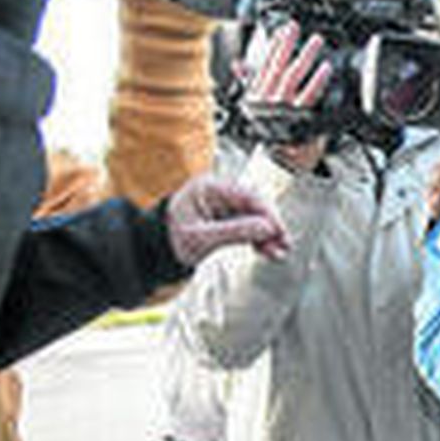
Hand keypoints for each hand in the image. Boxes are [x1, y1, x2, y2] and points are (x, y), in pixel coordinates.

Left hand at [167, 174, 288, 265]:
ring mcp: (223, 206)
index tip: (280, 232)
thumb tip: (267, 228)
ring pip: (255, 218)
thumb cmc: (170, 240)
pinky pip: (249, 227)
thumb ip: (234, 232)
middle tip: (283, 245)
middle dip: (271, 227)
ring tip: (278, 253)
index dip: (268, 215)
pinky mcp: (226, 219)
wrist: (155, 251)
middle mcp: (218, 193)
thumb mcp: (201, 239)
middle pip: (255, 206)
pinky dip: (259, 238)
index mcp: (208, 188)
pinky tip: (268, 250)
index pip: (248, 196)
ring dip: (268, 235)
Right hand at [239, 19, 332, 164]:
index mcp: (258, 94)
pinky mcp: (299, 118)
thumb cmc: (271, 132)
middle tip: (296, 27)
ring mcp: (283, 108)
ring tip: (315, 42)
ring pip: (292, 76)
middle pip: (277, 66)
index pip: (264, 64)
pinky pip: (309, 96)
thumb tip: (238, 64)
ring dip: (304, 57)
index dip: (274, 45)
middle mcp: (268, 99)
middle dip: (286, 44)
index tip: (282, 30)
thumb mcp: (255, 107)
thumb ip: (248, 84)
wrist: (279, 160)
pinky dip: (317, 81)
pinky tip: (325, 69)